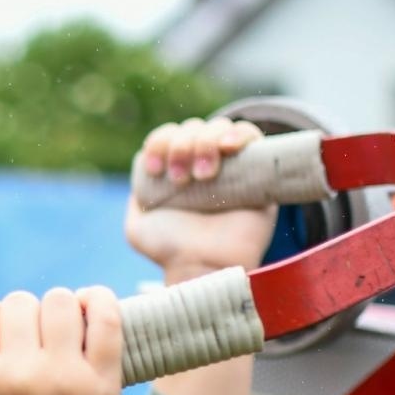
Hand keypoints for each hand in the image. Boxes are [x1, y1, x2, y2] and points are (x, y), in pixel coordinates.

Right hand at [0, 287, 121, 394]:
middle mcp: (20, 376)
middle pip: (17, 302)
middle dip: (17, 321)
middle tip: (21, 352)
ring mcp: (66, 378)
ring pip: (58, 301)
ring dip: (53, 312)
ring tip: (51, 339)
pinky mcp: (103, 382)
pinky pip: (106, 315)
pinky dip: (97, 300)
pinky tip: (85, 310)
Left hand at [127, 116, 278, 276]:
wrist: (202, 266)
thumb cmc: (171, 251)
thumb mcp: (138, 227)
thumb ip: (136, 198)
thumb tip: (143, 166)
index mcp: (175, 173)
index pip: (168, 136)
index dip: (159, 143)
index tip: (155, 170)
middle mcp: (202, 166)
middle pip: (193, 128)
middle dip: (181, 146)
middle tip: (181, 180)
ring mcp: (231, 167)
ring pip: (219, 128)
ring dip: (205, 143)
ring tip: (204, 176)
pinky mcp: (258, 172)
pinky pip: (252, 135)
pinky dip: (239, 133)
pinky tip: (228, 147)